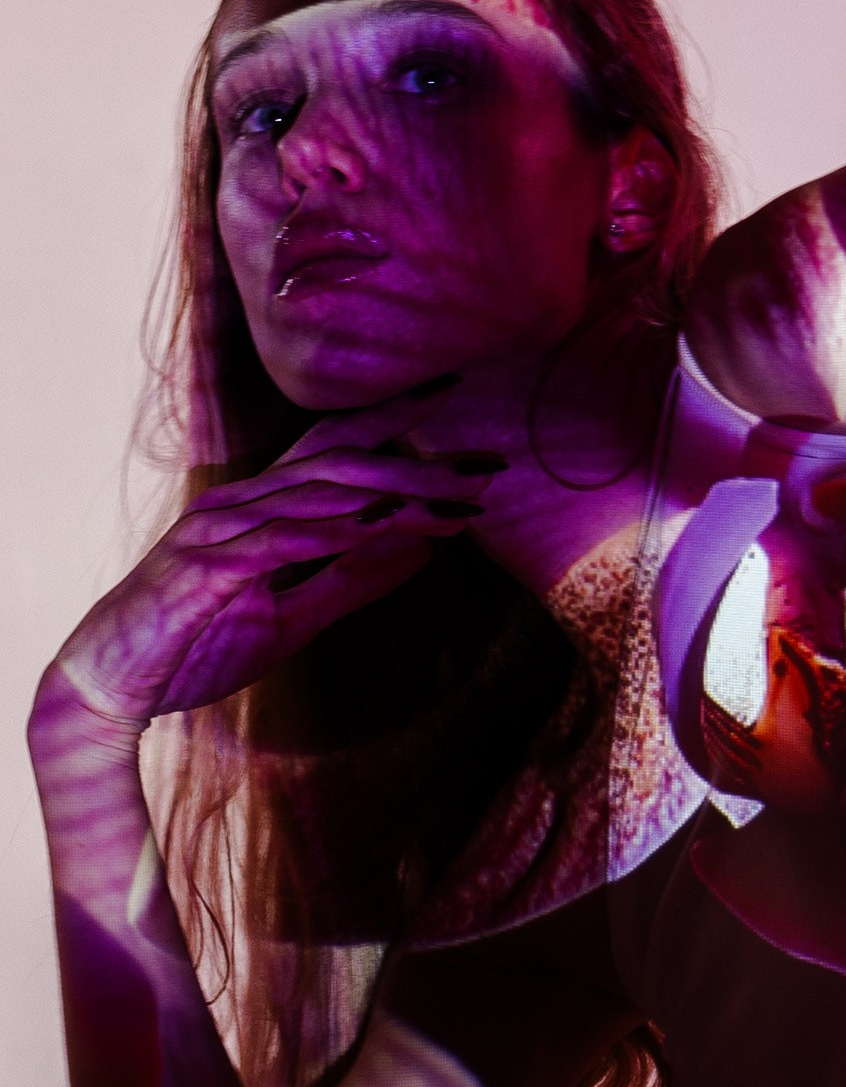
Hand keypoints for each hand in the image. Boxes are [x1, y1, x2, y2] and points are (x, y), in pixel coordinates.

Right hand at [39, 381, 505, 731]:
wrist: (115, 686)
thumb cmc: (197, 644)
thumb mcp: (294, 616)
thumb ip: (354, 580)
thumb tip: (422, 552)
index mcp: (265, 507)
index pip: (337, 448)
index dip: (396, 420)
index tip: (457, 400)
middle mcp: (243, 502)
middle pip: (342, 463)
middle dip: (421, 463)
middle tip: (489, 467)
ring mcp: (220, 530)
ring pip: (319, 495)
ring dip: (394, 496)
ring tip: (458, 501)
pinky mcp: (204, 569)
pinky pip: (277, 542)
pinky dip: (332, 532)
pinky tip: (381, 528)